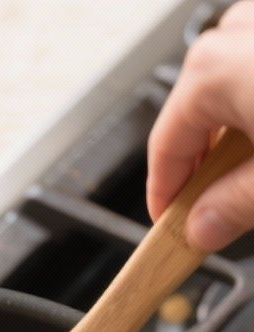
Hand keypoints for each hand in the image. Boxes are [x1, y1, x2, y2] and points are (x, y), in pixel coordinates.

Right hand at [147, 1, 253, 250]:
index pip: (164, 149)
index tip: (170, 228)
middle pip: (197, 117)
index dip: (163, 197)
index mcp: (211, 72)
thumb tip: (202, 229)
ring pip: (232, 90)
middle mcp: (232, 33)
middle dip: (204, 167)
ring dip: (237, 136)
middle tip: (217, 213)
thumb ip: (232, 208)